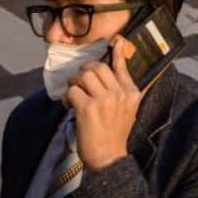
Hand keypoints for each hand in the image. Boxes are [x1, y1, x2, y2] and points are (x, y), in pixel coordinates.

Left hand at [65, 36, 140, 172]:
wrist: (109, 158)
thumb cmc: (115, 134)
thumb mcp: (126, 109)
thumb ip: (121, 90)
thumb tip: (111, 71)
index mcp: (131, 92)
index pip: (121, 66)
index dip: (117, 51)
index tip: (116, 40)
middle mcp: (120, 93)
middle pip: (97, 67)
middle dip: (84, 73)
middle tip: (79, 84)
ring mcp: (104, 99)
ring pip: (83, 76)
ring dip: (74, 85)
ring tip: (73, 97)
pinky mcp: (87, 108)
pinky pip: (72, 92)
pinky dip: (66, 98)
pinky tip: (69, 107)